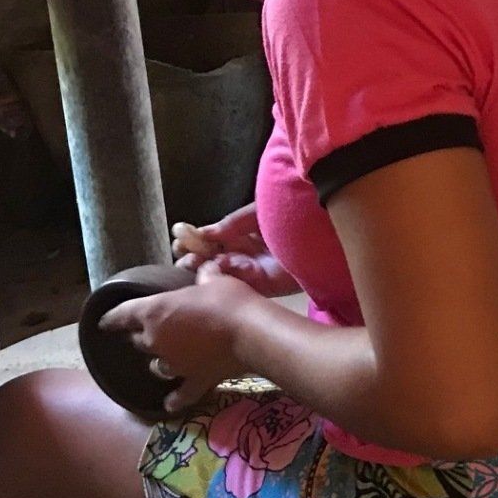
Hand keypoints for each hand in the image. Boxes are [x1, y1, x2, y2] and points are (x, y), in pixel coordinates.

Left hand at [99, 272, 261, 412]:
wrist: (251, 333)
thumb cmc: (228, 300)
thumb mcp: (215, 280)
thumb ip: (204, 277)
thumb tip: (205, 270)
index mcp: (154, 311)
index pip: (122, 315)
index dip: (111, 318)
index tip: (103, 322)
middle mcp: (156, 340)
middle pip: (139, 340)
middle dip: (143, 335)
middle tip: (156, 328)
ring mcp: (173, 364)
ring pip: (156, 364)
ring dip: (160, 359)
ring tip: (168, 356)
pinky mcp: (193, 381)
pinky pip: (179, 394)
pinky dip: (174, 399)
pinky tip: (169, 403)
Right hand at [172, 205, 296, 296]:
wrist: (320, 231)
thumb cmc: (289, 214)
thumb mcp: (255, 212)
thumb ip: (231, 223)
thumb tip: (204, 233)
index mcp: (239, 233)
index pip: (208, 240)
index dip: (192, 241)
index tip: (178, 241)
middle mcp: (242, 252)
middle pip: (209, 259)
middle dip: (193, 259)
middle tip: (184, 257)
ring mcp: (251, 269)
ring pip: (219, 274)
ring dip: (204, 269)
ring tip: (193, 264)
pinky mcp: (262, 284)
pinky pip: (239, 282)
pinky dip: (228, 274)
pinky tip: (222, 264)